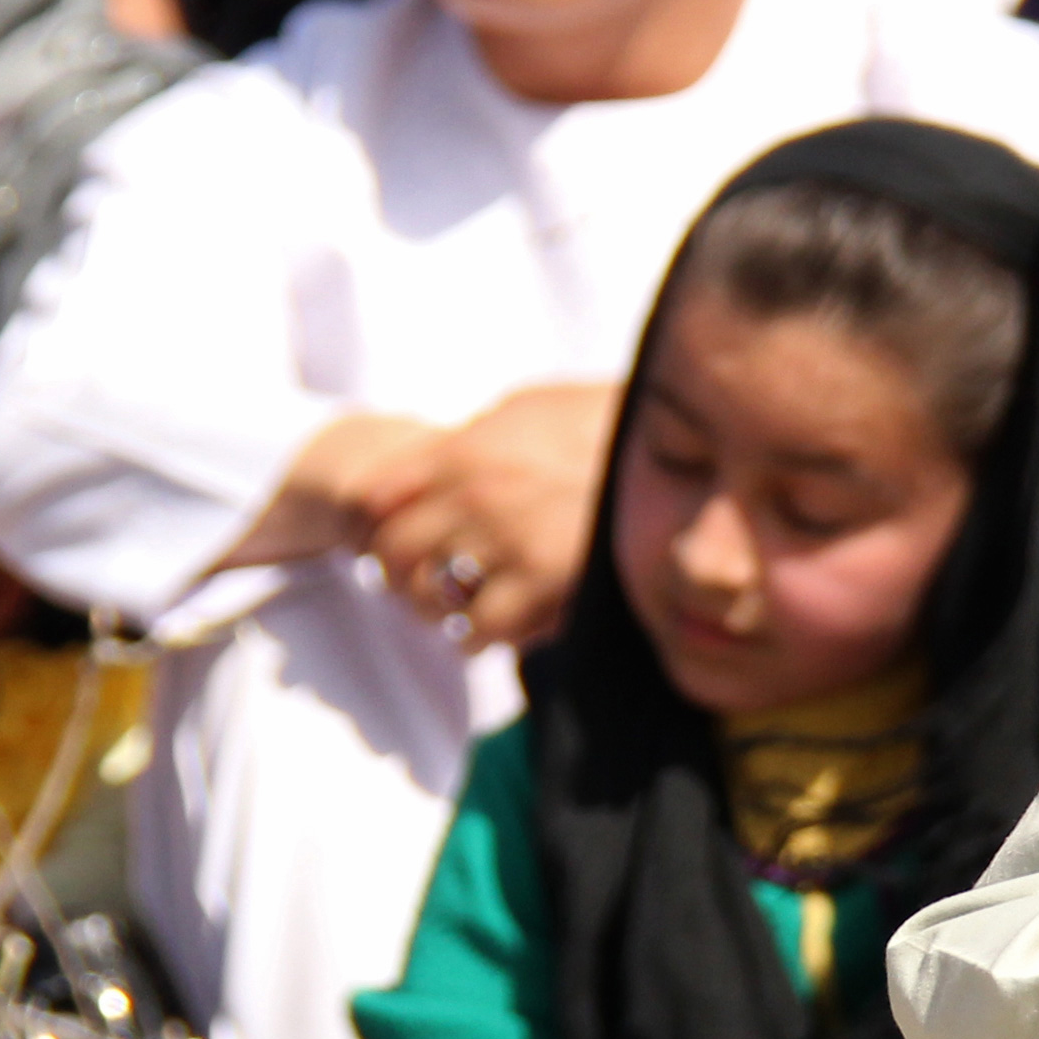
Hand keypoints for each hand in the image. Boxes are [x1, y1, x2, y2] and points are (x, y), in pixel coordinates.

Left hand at [355, 381, 612, 648]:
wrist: (666, 458)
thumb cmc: (602, 422)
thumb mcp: (531, 405)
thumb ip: (477, 432)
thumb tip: (440, 452)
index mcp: (465, 450)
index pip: (375, 498)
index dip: (372, 526)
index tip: (384, 539)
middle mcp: (475, 496)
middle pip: (392, 551)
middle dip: (399, 573)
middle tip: (418, 582)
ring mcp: (506, 542)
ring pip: (429, 596)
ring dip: (438, 609)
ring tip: (455, 609)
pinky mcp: (543, 583)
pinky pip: (481, 626)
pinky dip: (482, 633)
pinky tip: (497, 625)